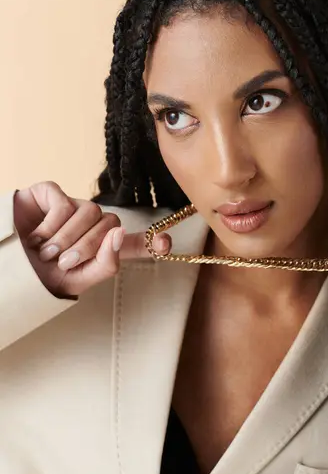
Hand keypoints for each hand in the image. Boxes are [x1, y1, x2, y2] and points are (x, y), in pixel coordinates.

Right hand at [13, 181, 170, 298]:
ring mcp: (72, 206)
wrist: (8, 267)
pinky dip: (49, 225)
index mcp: (102, 247)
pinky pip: (63, 202)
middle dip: (87, 247)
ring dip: (66, 238)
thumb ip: (105, 264)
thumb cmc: (41, 274)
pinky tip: (35, 236)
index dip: (152, 241)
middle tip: (62, 262)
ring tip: (45, 252)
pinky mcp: (51, 193)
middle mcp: (92, 223)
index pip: (134, 241)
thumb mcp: (76, 280)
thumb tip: (120, 235)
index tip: (166, 244)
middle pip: (111, 224)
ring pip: (89, 212)